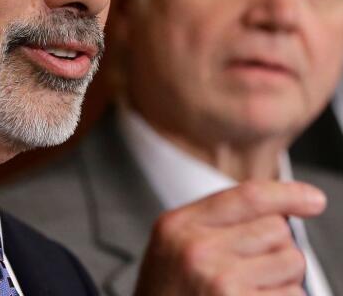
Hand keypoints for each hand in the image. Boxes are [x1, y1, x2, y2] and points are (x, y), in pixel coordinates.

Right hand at [134, 180, 325, 295]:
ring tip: (248, 291)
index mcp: (178, 225)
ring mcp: (220, 281)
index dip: (288, 194)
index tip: (312, 200)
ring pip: (291, 263)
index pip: (248, 196)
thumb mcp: (173, 245)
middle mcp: (197, 249)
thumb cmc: (166, 294)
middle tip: (248, 270)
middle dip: (275, 249)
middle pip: (277, 230)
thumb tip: (279, 210)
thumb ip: (214, 221)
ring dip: (282, 279)